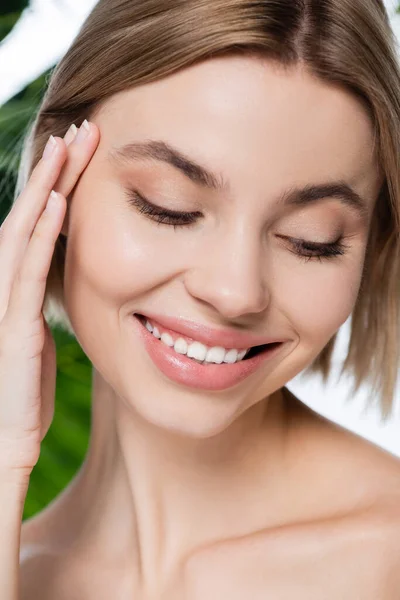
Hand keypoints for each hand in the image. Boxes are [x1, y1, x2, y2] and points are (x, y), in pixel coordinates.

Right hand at [0, 119, 99, 481]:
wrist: (4, 444)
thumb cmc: (24, 399)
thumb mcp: (39, 344)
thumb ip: (46, 309)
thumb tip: (65, 283)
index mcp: (18, 291)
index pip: (40, 227)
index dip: (59, 186)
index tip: (83, 153)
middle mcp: (5, 289)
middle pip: (32, 217)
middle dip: (54, 171)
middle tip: (81, 128)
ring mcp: (4, 305)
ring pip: (26, 233)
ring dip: (47, 188)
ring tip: (68, 145)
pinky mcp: (13, 328)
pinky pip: (27, 273)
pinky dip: (41, 236)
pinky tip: (57, 203)